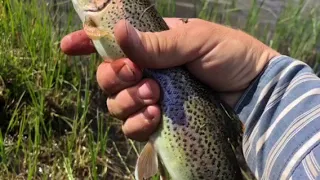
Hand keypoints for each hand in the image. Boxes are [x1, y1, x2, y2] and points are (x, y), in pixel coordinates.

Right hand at [61, 18, 279, 140]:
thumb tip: (118, 33)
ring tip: (154, 98)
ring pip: (116, 104)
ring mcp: (152, 97)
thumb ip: (157, 43)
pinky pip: (133, 126)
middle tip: (139, 77)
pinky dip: (138, 123)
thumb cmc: (230, 55)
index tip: (68, 46)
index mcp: (153, 44)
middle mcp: (147, 70)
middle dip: (115, 78)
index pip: (113, 42)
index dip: (87, 42)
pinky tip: (155, 117)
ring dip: (129, 102)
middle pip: (107, 77)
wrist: (253, 91)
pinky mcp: (159, 121)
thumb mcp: (196, 41)